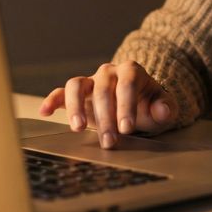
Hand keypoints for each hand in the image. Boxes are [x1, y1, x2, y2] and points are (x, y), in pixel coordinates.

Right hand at [39, 60, 178, 148]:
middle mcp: (108, 72)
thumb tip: (161, 109)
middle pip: (102, 90)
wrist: (138, 104)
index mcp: (131, 70)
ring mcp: (90, 81)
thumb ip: (165, 108)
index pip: (127, 84)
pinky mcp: (77, 93)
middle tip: (109, 141)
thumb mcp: (163, 108)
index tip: (127, 128)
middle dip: (105, 117)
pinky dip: (52, 100)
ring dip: (75, 106)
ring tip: (78, 129)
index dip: (126, 105)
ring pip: (77, 85)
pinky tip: (45, 111)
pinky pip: (61, 92)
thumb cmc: (150, 105)